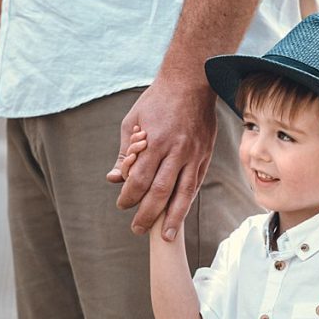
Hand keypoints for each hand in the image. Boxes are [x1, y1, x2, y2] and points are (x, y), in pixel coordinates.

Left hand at [108, 73, 217, 240]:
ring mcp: (193, 155)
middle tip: (137, 230)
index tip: (122, 204)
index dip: (128, 196)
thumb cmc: (156, 101)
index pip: (138, 179)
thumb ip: (124, 152)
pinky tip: (180, 215)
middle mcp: (176, 151)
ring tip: (165, 237)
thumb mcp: (132, 121)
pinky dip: (187, 202)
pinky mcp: (204, 156)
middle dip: (147, 214)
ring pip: (182, 193)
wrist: (191, 82)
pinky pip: (195, 184)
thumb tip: (113, 178)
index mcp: (155, 142)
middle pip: (159, 192)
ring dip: (172, 218)